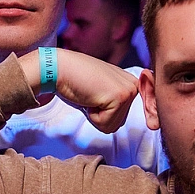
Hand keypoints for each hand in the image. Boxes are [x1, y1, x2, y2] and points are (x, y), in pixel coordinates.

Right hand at [23, 48, 138, 132]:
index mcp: (130, 84)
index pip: (120, 118)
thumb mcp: (101, 91)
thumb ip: (112, 103)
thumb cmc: (75, 81)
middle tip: (90, 94)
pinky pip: (105, 123)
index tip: (94, 94)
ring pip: (112, 125)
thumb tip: (116, 122)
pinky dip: (92, 116)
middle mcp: (133, 86)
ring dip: (96, 115)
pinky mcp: (120, 97)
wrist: (60, 68)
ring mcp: (128, 91)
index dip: (102, 113)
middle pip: (118, 123)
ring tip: (90, 95)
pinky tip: (89, 97)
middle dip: (99, 115)